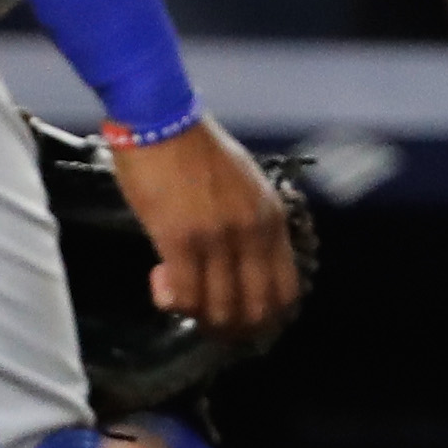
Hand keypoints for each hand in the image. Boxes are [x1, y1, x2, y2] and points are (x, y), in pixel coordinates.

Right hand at [105, 115, 300, 337]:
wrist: (160, 119)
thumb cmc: (197, 149)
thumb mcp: (244, 186)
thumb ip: (249, 225)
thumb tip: (242, 268)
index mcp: (272, 219)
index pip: (286, 291)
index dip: (266, 317)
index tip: (241, 317)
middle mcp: (252, 233)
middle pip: (256, 310)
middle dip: (233, 328)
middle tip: (206, 322)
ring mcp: (218, 239)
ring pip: (220, 309)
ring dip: (199, 317)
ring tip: (180, 301)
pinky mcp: (180, 240)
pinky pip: (185, 296)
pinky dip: (174, 303)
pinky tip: (161, 284)